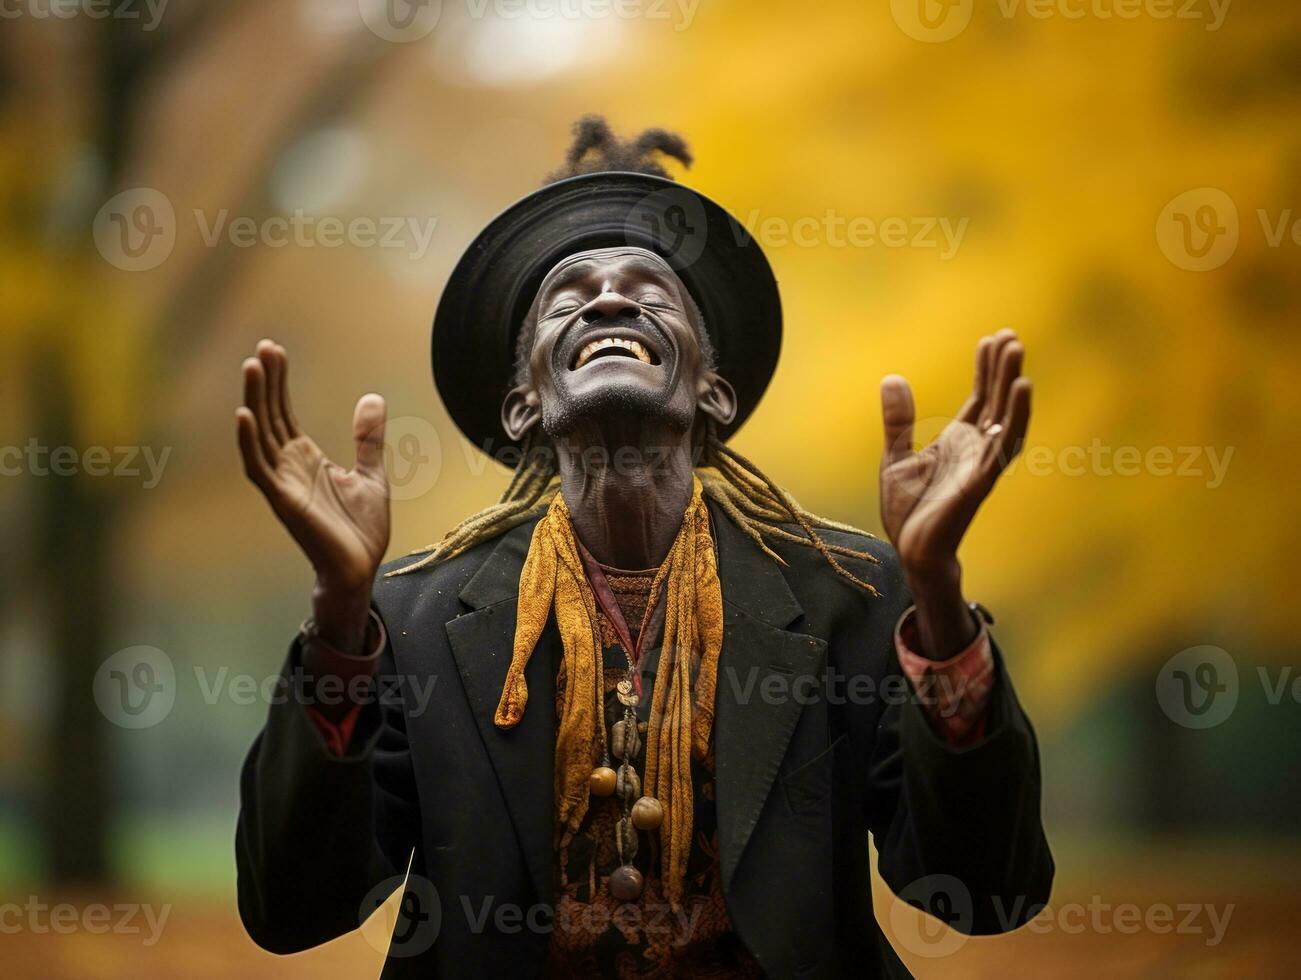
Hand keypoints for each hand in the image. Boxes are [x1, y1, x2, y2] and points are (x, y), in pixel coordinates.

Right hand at [236, 340, 389, 651]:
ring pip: (260, 434)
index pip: (285, 412)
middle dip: (266, 382)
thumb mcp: (371, 473)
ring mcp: (283, 483)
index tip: (274, 351)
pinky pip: (259, 467)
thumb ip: (367, 437)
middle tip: (262, 348)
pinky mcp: (283, 500)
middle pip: (271, 415)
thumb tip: (372, 397)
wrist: (361, 568)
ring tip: (251, 367)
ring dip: (254, 401)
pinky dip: (249, 441)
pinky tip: (244, 414)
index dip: (279, 382)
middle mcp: (288, 466)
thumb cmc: (360, 528)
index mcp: (306, 459)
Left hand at [878, 329, 1030, 656]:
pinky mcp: (983, 479)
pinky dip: (1014, 415)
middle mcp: (977, 448)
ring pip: (1005, 416)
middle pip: (996, 400)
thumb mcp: (895, 456)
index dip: (986, 369)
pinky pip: (1004, 444)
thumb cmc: (909, 510)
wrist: (911, 550)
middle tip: (1011, 334)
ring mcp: (983, 462)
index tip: (992, 338)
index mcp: (959, 441)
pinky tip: (1022, 389)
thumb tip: (894, 378)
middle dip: (1003, 368)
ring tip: (1017, 351)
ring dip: (1012, 384)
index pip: (979, 397)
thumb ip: (898, 420)